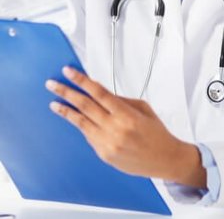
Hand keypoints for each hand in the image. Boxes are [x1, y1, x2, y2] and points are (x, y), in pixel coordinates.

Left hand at [45, 67, 206, 187]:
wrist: (164, 158)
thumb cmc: (157, 132)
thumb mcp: (143, 108)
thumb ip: (120, 100)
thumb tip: (100, 91)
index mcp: (127, 114)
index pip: (99, 93)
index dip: (82, 81)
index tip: (69, 72)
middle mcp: (115, 129)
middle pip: (85, 106)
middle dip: (67, 93)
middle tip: (53, 84)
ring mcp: (108, 143)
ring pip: (81, 123)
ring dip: (66, 111)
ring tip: (54, 103)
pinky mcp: (104, 154)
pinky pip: (88, 136)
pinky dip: (80, 125)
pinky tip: (74, 118)